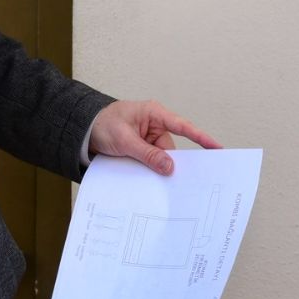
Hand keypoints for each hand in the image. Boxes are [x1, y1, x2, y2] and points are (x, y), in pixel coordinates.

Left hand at [88, 99, 220, 174]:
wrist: (82, 129)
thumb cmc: (101, 124)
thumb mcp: (124, 140)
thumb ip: (147, 154)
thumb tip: (169, 167)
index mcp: (154, 114)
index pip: (183, 127)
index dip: (201, 138)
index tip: (217, 148)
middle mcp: (155, 126)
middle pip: (172, 149)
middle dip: (173, 164)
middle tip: (183, 183)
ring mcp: (148, 139)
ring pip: (161, 159)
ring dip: (157, 170)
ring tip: (156, 184)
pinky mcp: (141, 149)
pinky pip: (151, 162)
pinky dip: (150, 171)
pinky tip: (147, 182)